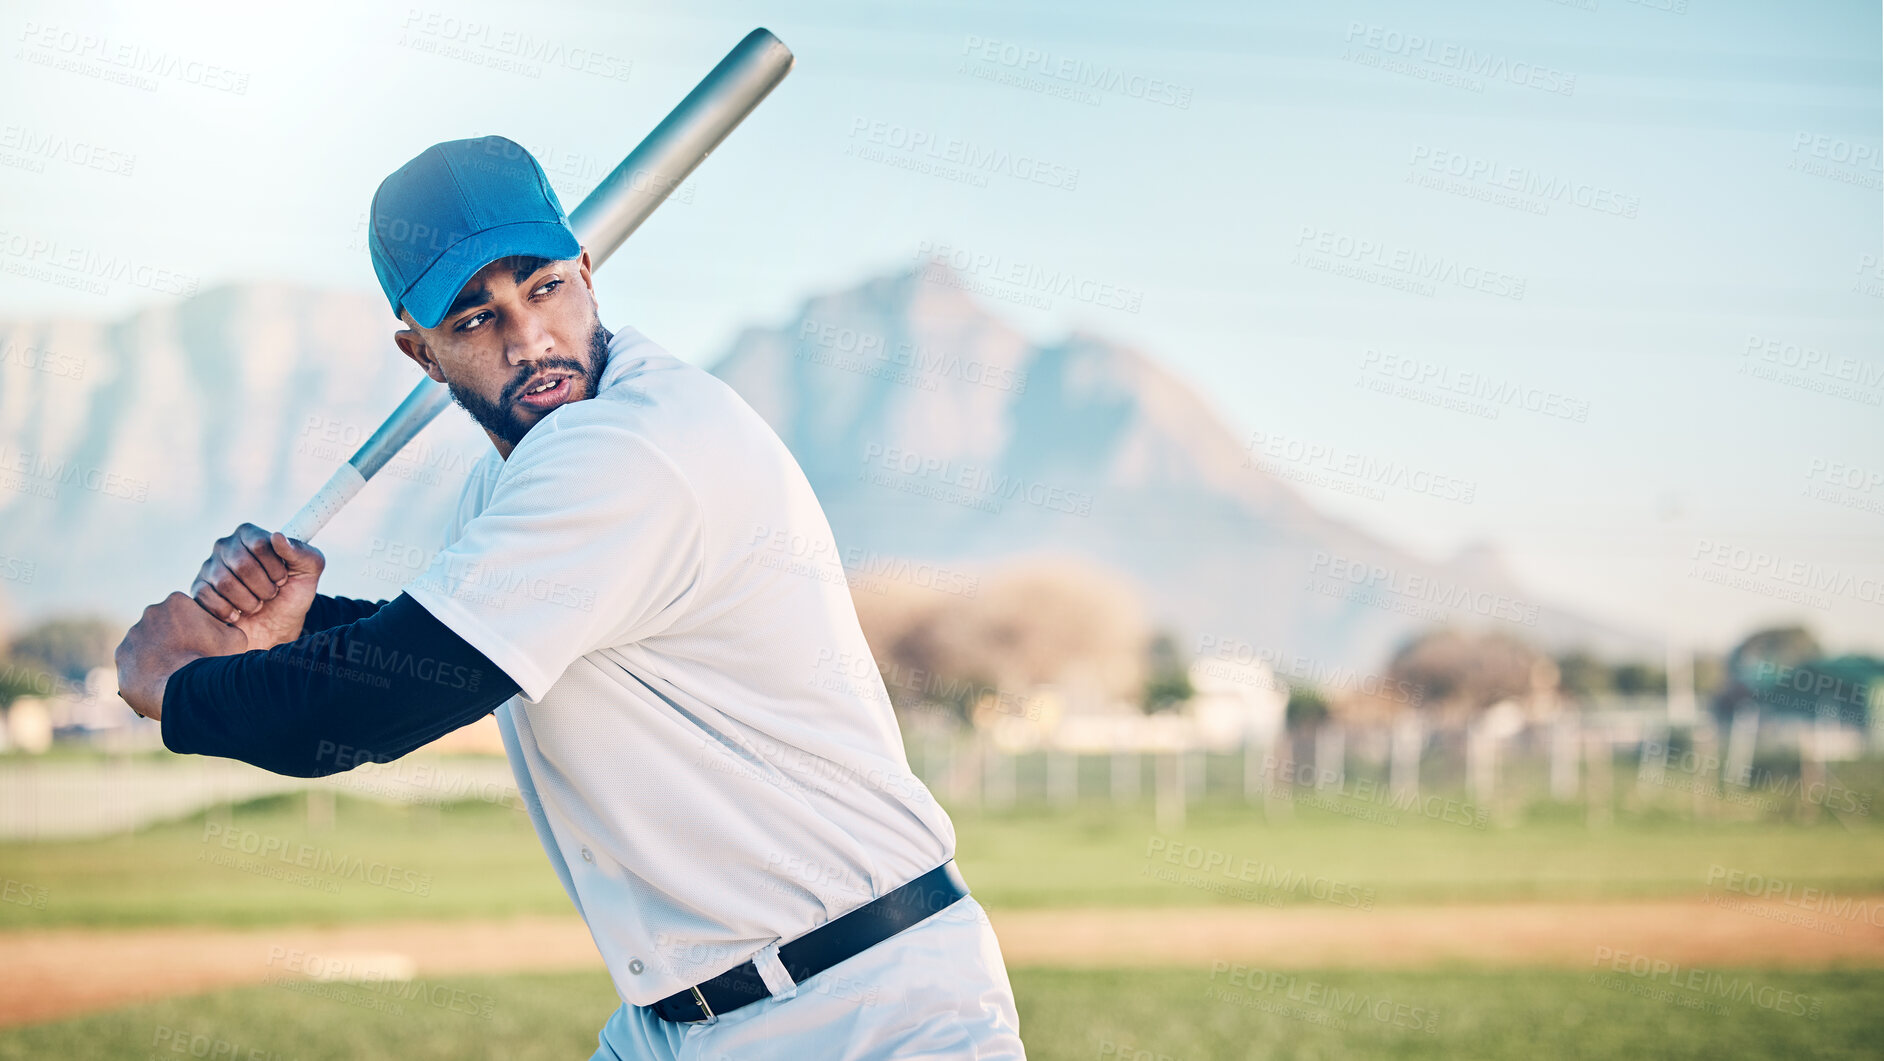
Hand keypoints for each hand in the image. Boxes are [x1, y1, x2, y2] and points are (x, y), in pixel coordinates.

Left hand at [114, 592, 245, 720]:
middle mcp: (150, 613)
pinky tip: (158, 681)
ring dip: (157, 654)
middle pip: (164, 625)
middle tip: (188, 658)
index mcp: (177, 602)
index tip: (202, 643)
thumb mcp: (235, 637)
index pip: (186, 611)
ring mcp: (133, 635)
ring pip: (147, 643)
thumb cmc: (213, 661)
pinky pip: (133, 662)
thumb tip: (224, 626)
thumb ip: (226, 626)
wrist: (186, 690)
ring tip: (173, 673)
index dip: (197, 628)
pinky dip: (144, 669)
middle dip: (173, 638)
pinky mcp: (121, 656)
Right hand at [189, 525, 324, 651]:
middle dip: (263, 587)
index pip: (260, 545)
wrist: (275, 628)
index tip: (282, 579)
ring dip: (248, 602)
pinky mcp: (198, 589)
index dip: (276, 568)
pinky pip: (208, 598)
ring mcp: (209, 567)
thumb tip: (276, 536)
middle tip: (270, 594)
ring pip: (225, 582)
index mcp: (250, 534)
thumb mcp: (309, 571)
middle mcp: (225, 546)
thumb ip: (301, 552)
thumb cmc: (292, 594)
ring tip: (256, 605)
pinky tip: (238, 615)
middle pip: (242, 564)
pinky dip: (229, 612)